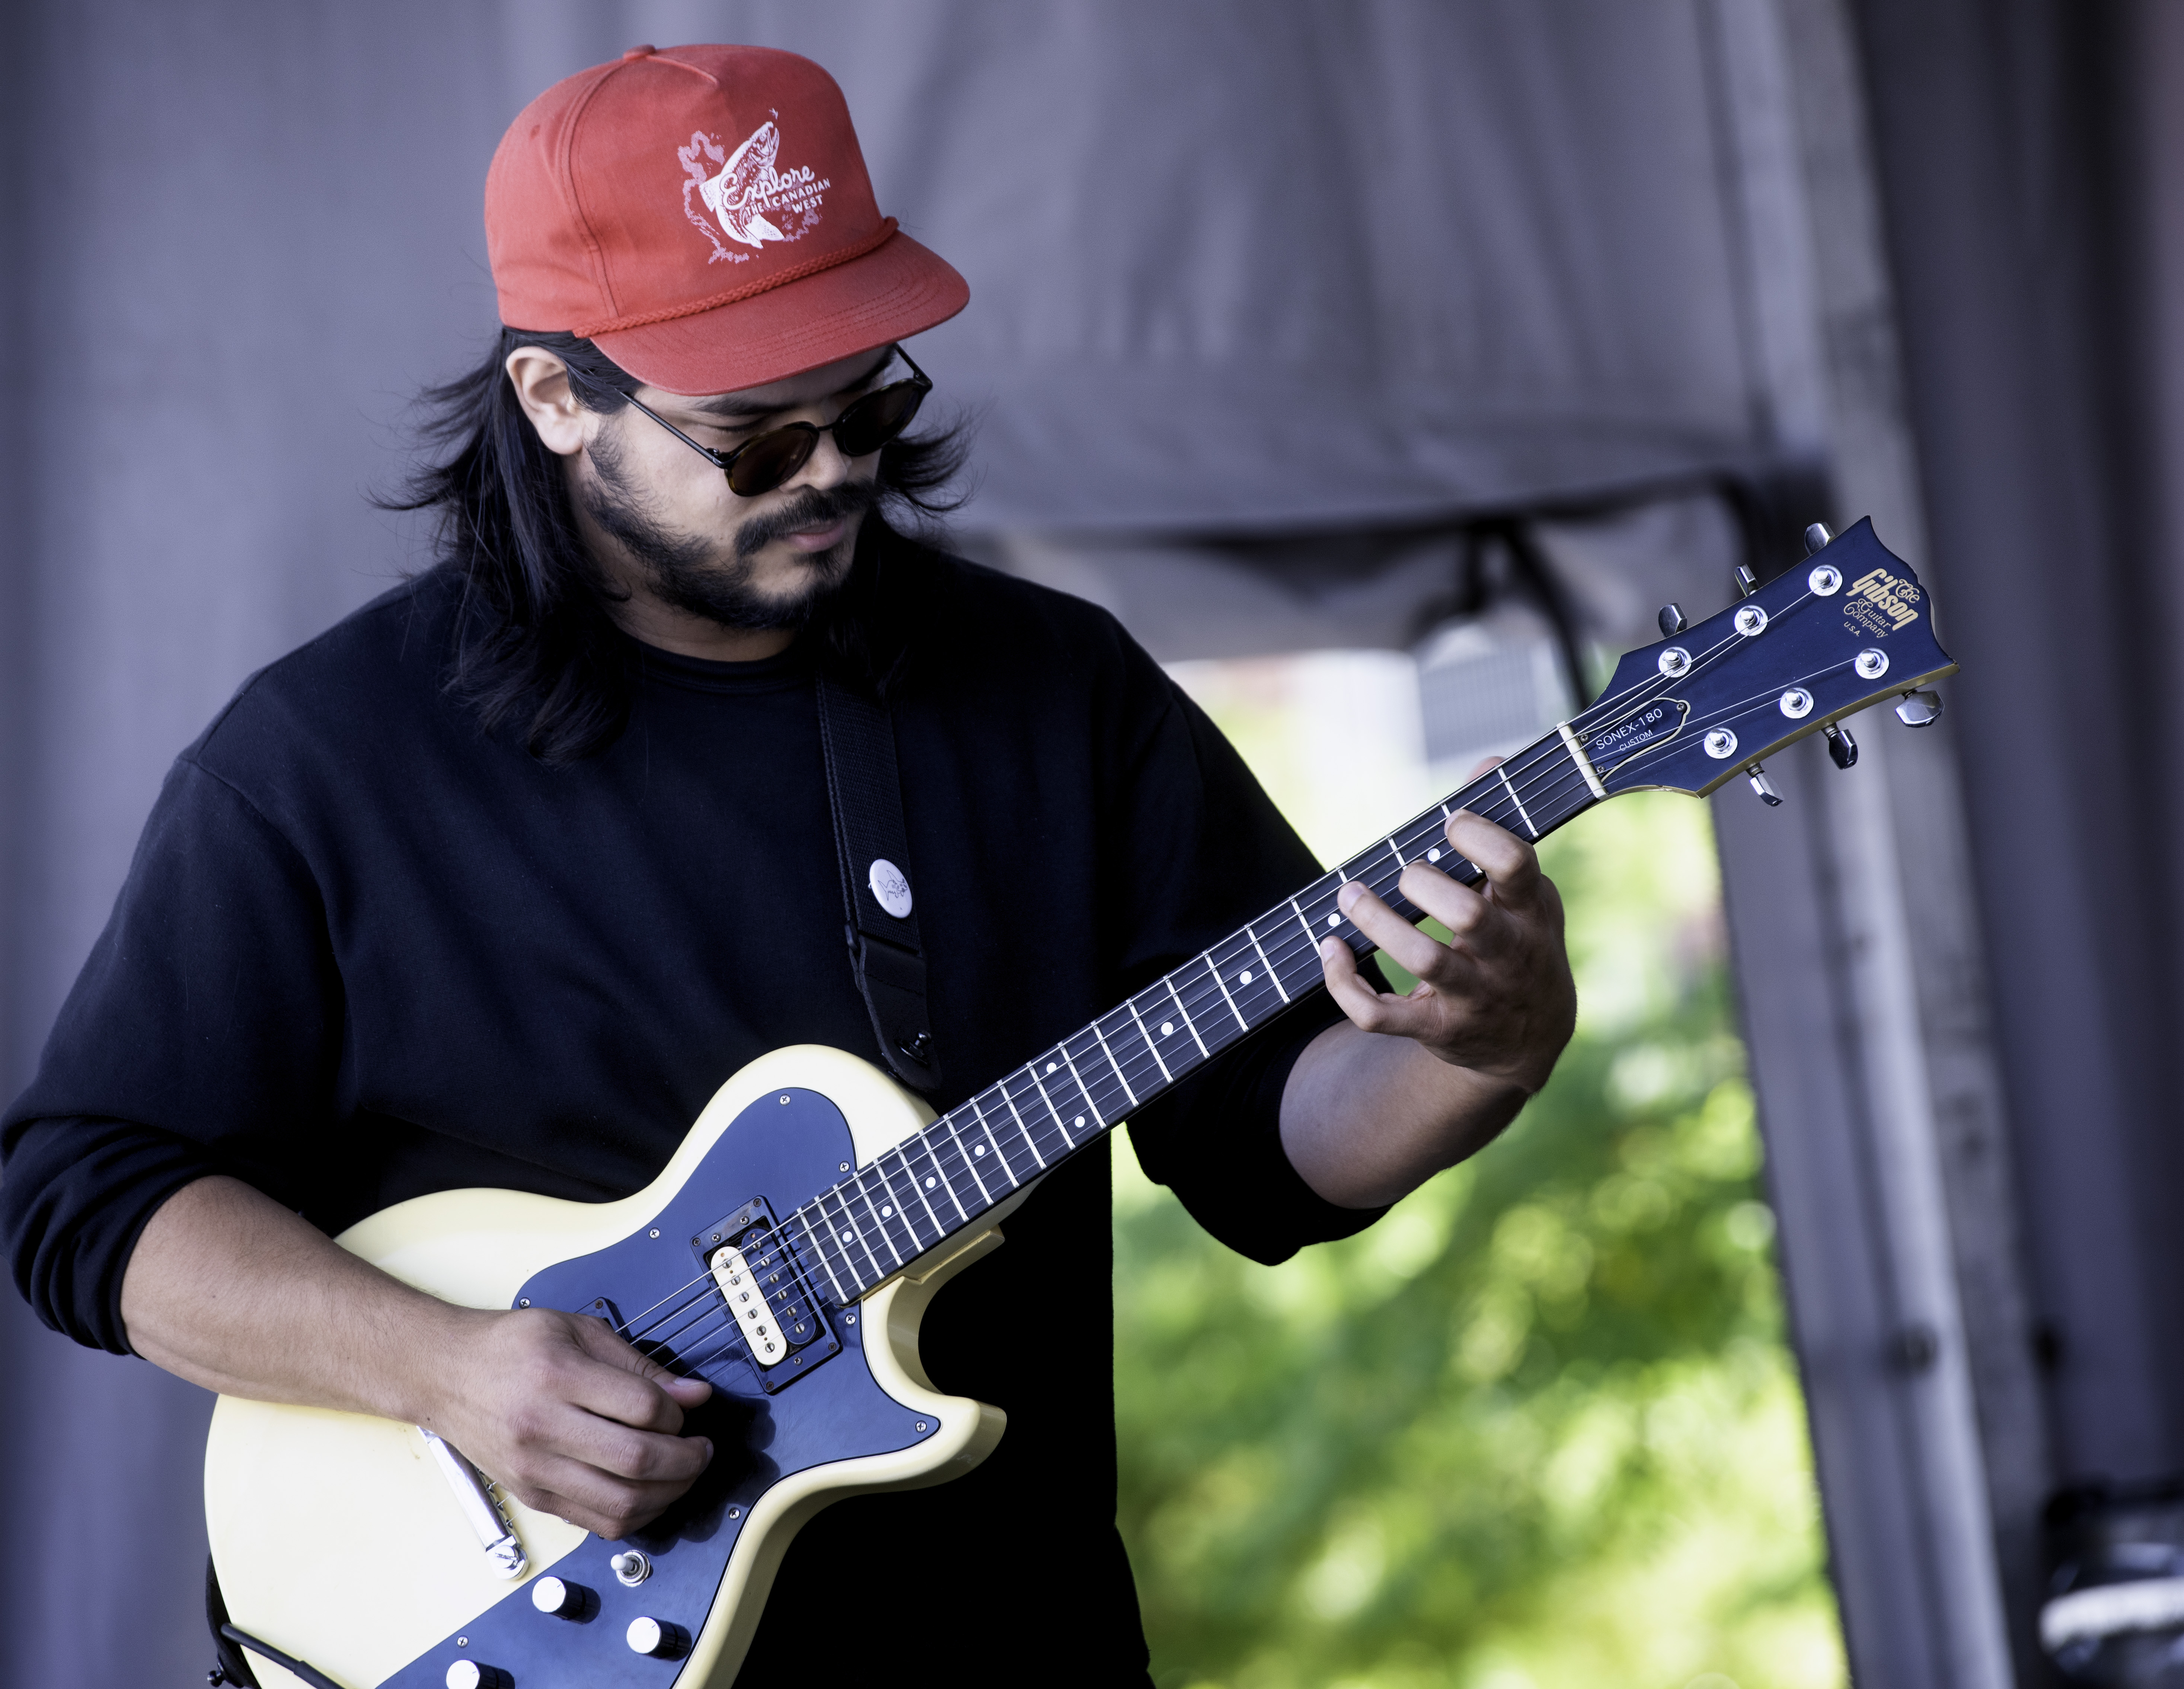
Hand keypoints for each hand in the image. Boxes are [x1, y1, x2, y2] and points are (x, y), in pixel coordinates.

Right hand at [421, 1306, 715, 1539]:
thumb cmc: (509, 1347)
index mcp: (557, 1377)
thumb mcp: (577, 1331)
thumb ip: (638, 1364)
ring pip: (620, 1504)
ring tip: (683, 1473)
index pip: (642, 1407)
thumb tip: (692, 1394)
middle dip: (686, 1460)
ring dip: (668, 1494)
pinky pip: (596, 1523)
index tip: (690, 1406)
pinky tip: (649, 1494)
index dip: (679, 1411)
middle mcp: (542, 1429)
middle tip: (701, 1448)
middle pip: (636, 1460)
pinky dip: (635, 1515)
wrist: (444, 1374)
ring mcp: (535, 1470)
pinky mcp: (532, 1496)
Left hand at [1315, 782, 1575, 1095]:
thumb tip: (1487, 762)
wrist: (1531, 1038)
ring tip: (1350, 895)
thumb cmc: (1520, 941)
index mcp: (1529, 910)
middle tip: (1403, 872)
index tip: (1450, 821)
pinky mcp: (1436, 1030)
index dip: (1478, 836)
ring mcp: (1473, 996)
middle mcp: (1507, 954)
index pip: (1516, 863)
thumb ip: (1500, 829)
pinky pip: (1381, 1014)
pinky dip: (1344, 982)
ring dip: (1377, 922)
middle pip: (1468, 913)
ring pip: (1423, 959)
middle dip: (1423, 883)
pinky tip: (1331, 949)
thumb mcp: (1524, 892)